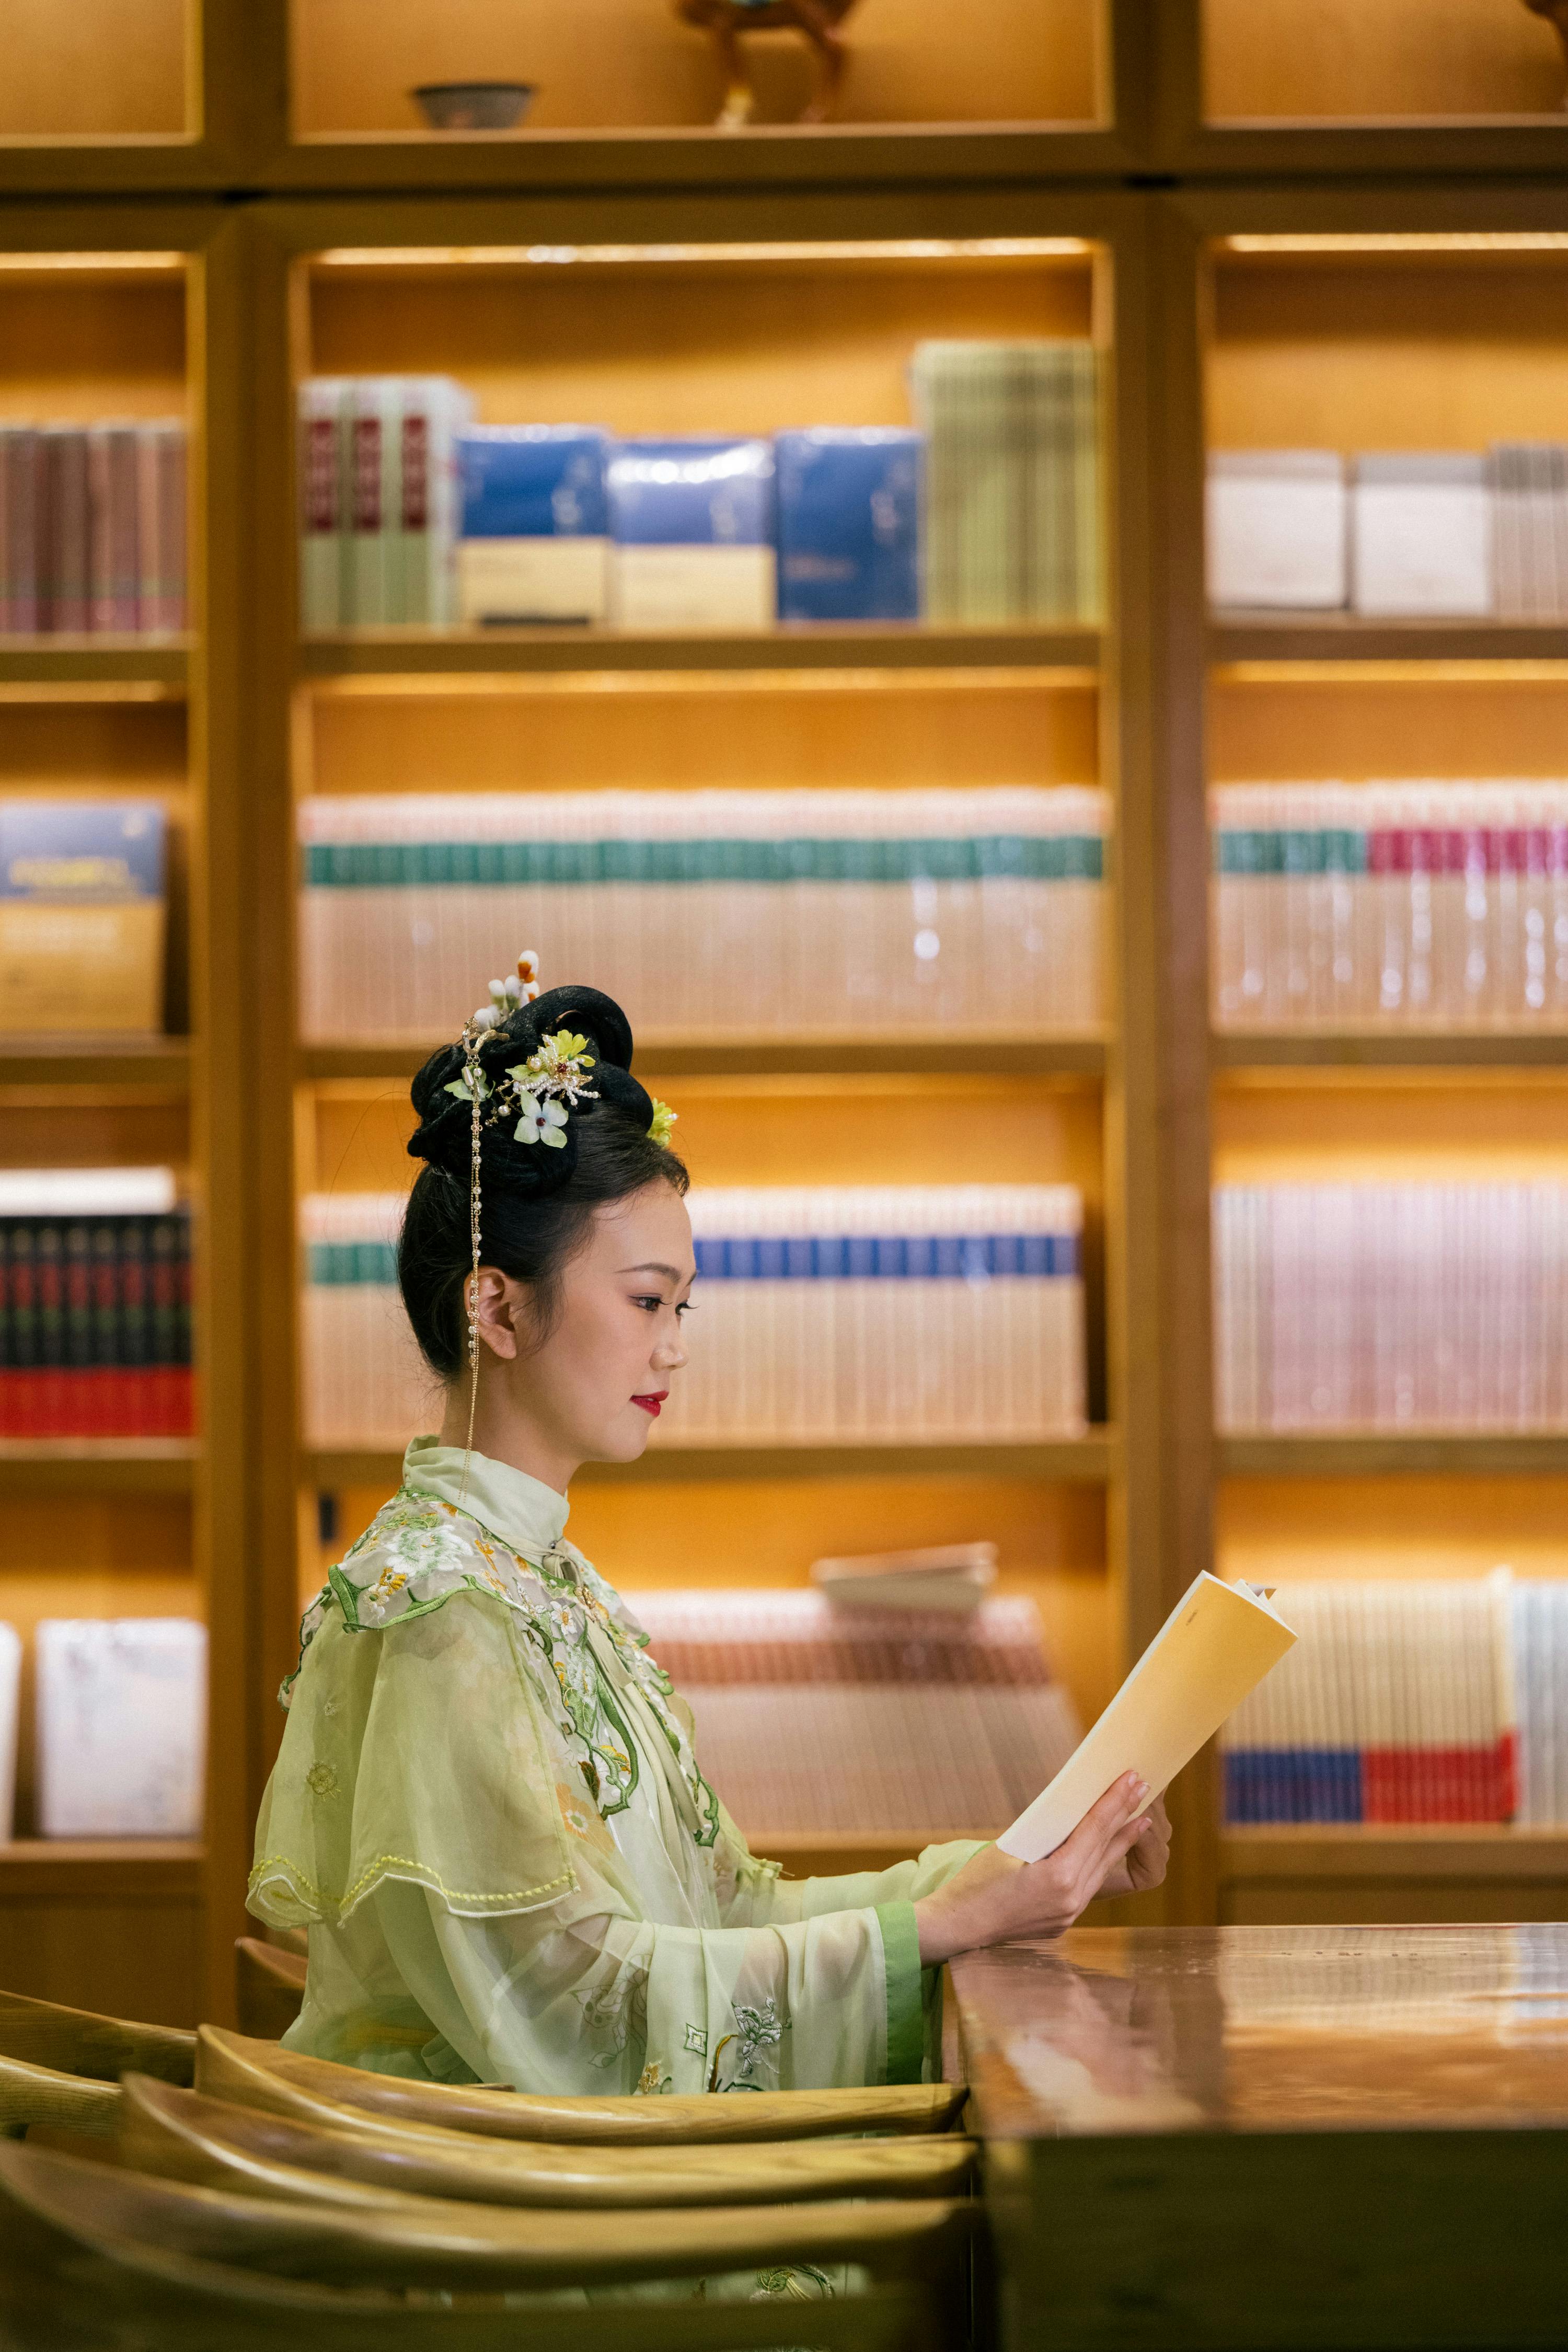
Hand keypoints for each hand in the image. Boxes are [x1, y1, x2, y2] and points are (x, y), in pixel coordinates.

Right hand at [913, 1773, 1156, 1967]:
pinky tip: (1107, 1850)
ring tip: (1138, 1818)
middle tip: (1142, 1786)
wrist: (955, 1928)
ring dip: (1119, 1842)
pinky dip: (1099, 1863)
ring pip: (1101, 1870)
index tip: (1132, 1778)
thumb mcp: (1008, 1849)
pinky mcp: (1062, 1923)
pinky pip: (1088, 1886)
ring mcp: (1069, 1915)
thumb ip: (1046, 1837)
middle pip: (1104, 1849)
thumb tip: (1072, 1818)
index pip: (1093, 1831)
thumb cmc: (974, 1883)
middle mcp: (1071, 1900)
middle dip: (1124, 1816)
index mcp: (1058, 1878)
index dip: (1114, 1802)